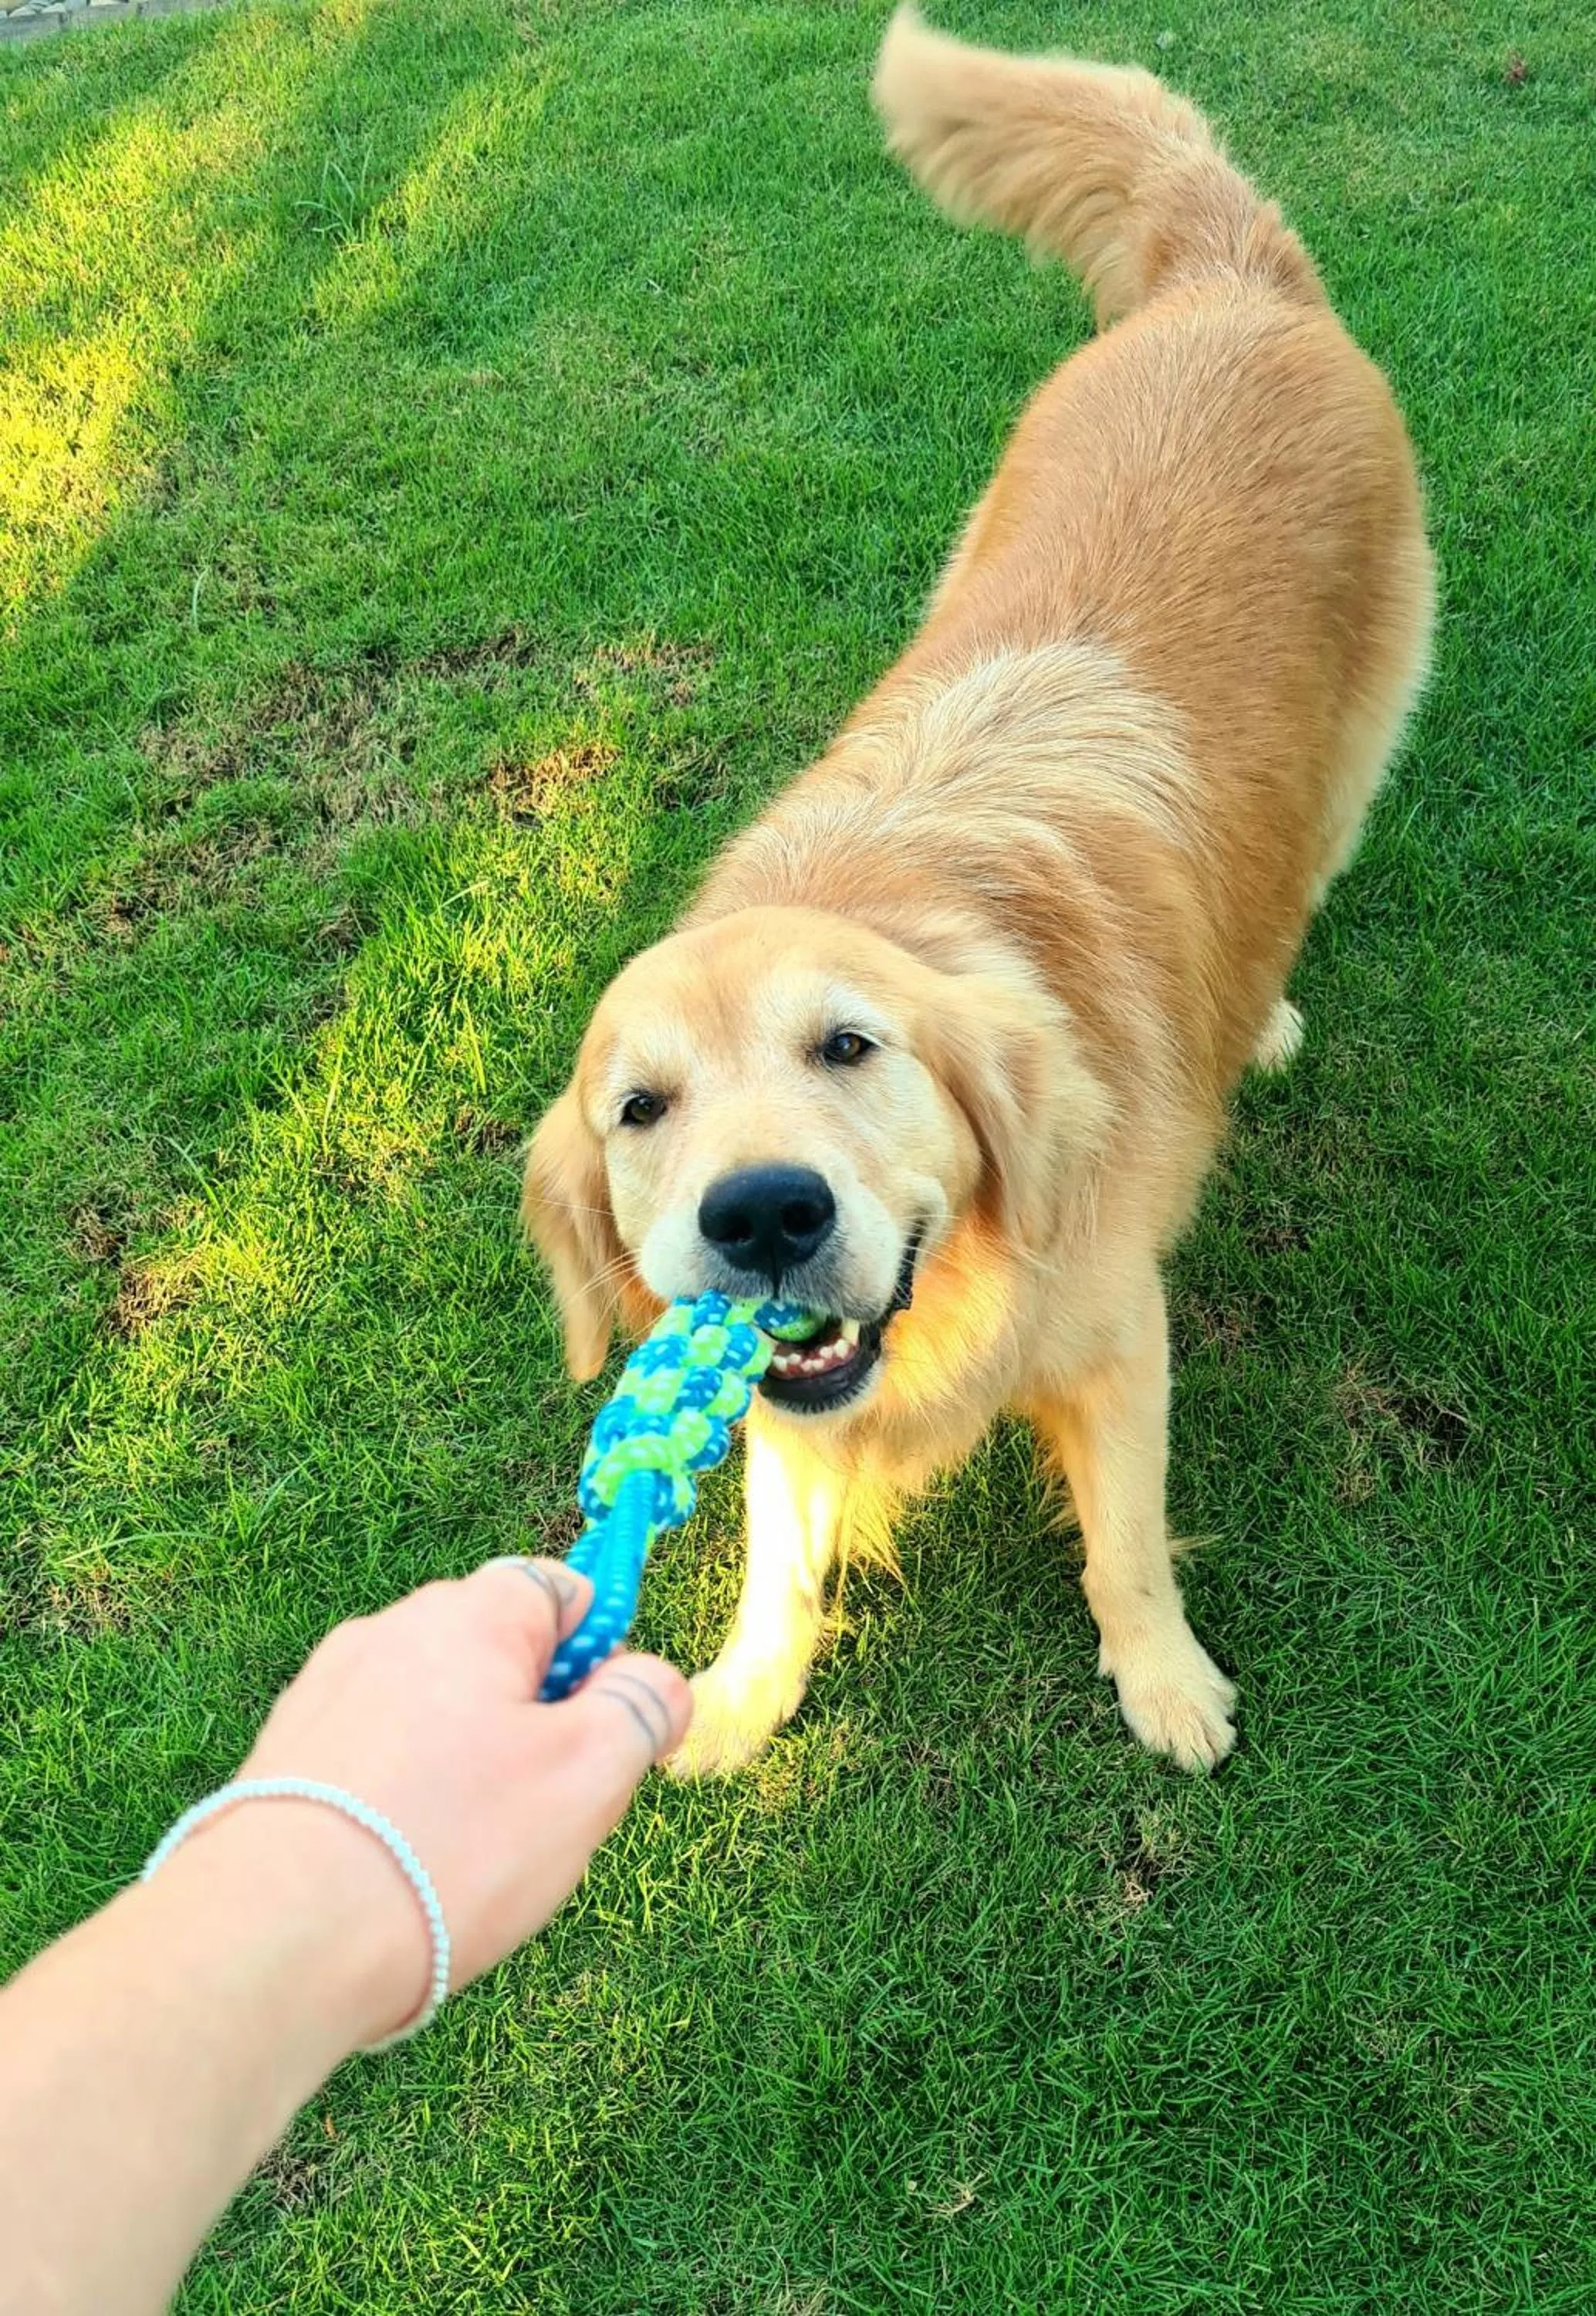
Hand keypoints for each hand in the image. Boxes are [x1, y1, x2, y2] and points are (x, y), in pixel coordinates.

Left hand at [182, 1562, 692, 2046]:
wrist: (279, 1936)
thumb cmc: (450, 1845)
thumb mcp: (588, 1775)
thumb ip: (641, 1708)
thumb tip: (654, 1681)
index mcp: (470, 1613)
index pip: (560, 1588)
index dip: (601, 1655)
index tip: (606, 1732)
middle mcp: (390, 1630)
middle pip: (495, 1655)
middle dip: (534, 1722)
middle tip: (544, 1813)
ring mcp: (326, 1691)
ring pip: (434, 1714)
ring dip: (467, 1767)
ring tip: (466, 1859)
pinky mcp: (281, 1756)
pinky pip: (375, 1760)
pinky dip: (403, 1801)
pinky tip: (402, 1872)